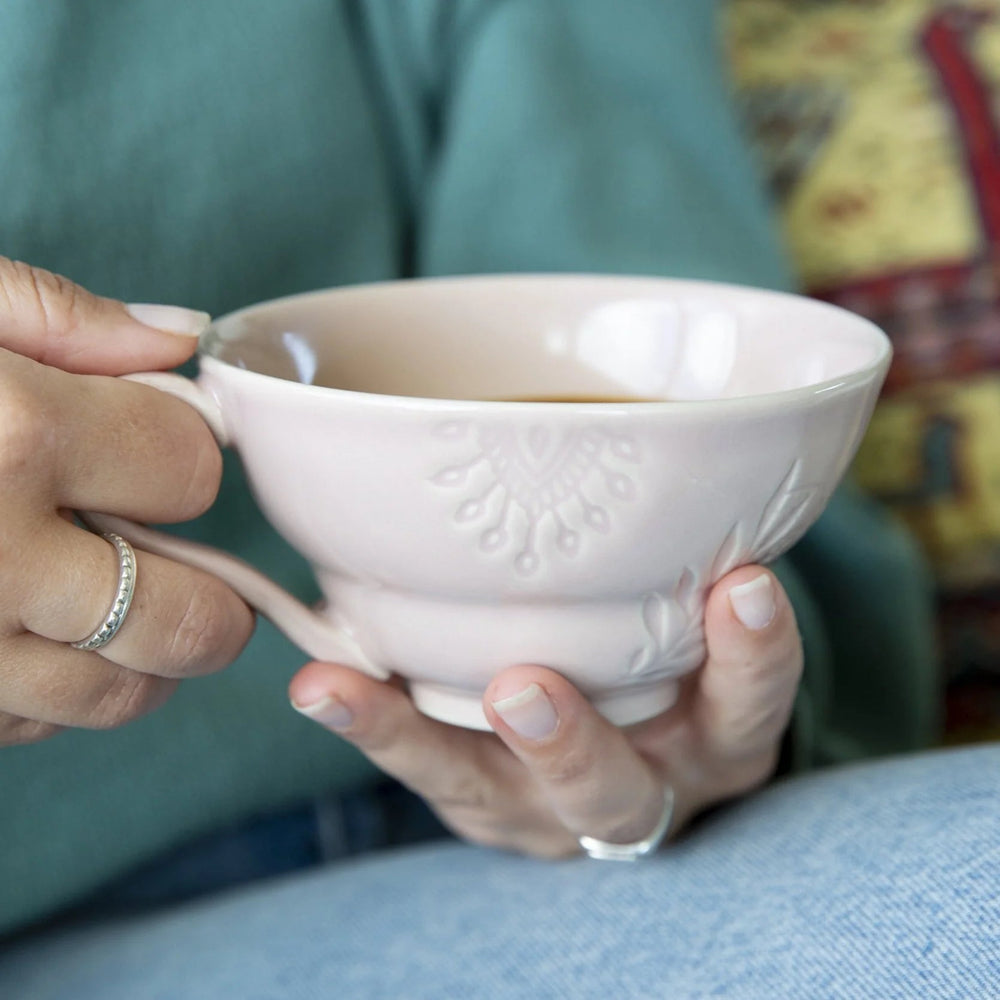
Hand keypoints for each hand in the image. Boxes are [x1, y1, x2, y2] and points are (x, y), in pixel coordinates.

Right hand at [0, 258, 253, 745]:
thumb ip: (64, 316)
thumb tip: (184, 338)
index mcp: (13, 438)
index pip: (193, 472)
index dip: (177, 454)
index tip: (141, 443)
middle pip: (189, 619)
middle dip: (203, 590)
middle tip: (169, 554)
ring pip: (122, 693)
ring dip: (141, 652)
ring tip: (100, 594)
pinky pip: (35, 724)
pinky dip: (54, 686)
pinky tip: (21, 630)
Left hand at [289, 565, 801, 853]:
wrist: (635, 768)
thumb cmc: (675, 670)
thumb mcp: (706, 634)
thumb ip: (693, 566)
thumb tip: (691, 440)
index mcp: (716, 738)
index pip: (754, 702)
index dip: (758, 654)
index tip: (747, 583)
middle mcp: (636, 787)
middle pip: (613, 790)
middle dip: (569, 743)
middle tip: (524, 688)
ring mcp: (546, 811)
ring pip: (485, 795)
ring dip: (416, 740)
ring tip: (344, 688)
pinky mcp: (480, 807)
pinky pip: (421, 773)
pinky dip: (369, 723)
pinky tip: (317, 683)